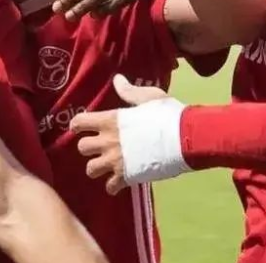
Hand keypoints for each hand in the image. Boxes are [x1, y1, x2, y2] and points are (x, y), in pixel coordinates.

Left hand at [70, 75, 170, 194]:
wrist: (187, 138)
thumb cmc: (169, 115)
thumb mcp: (149, 97)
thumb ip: (129, 91)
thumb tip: (117, 79)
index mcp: (110, 120)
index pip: (79, 122)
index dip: (79, 125)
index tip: (82, 128)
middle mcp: (108, 141)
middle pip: (82, 148)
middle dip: (88, 148)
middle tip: (99, 148)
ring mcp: (116, 160)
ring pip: (91, 169)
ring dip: (97, 168)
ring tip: (107, 166)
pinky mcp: (127, 177)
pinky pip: (110, 187)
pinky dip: (113, 186)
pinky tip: (119, 182)